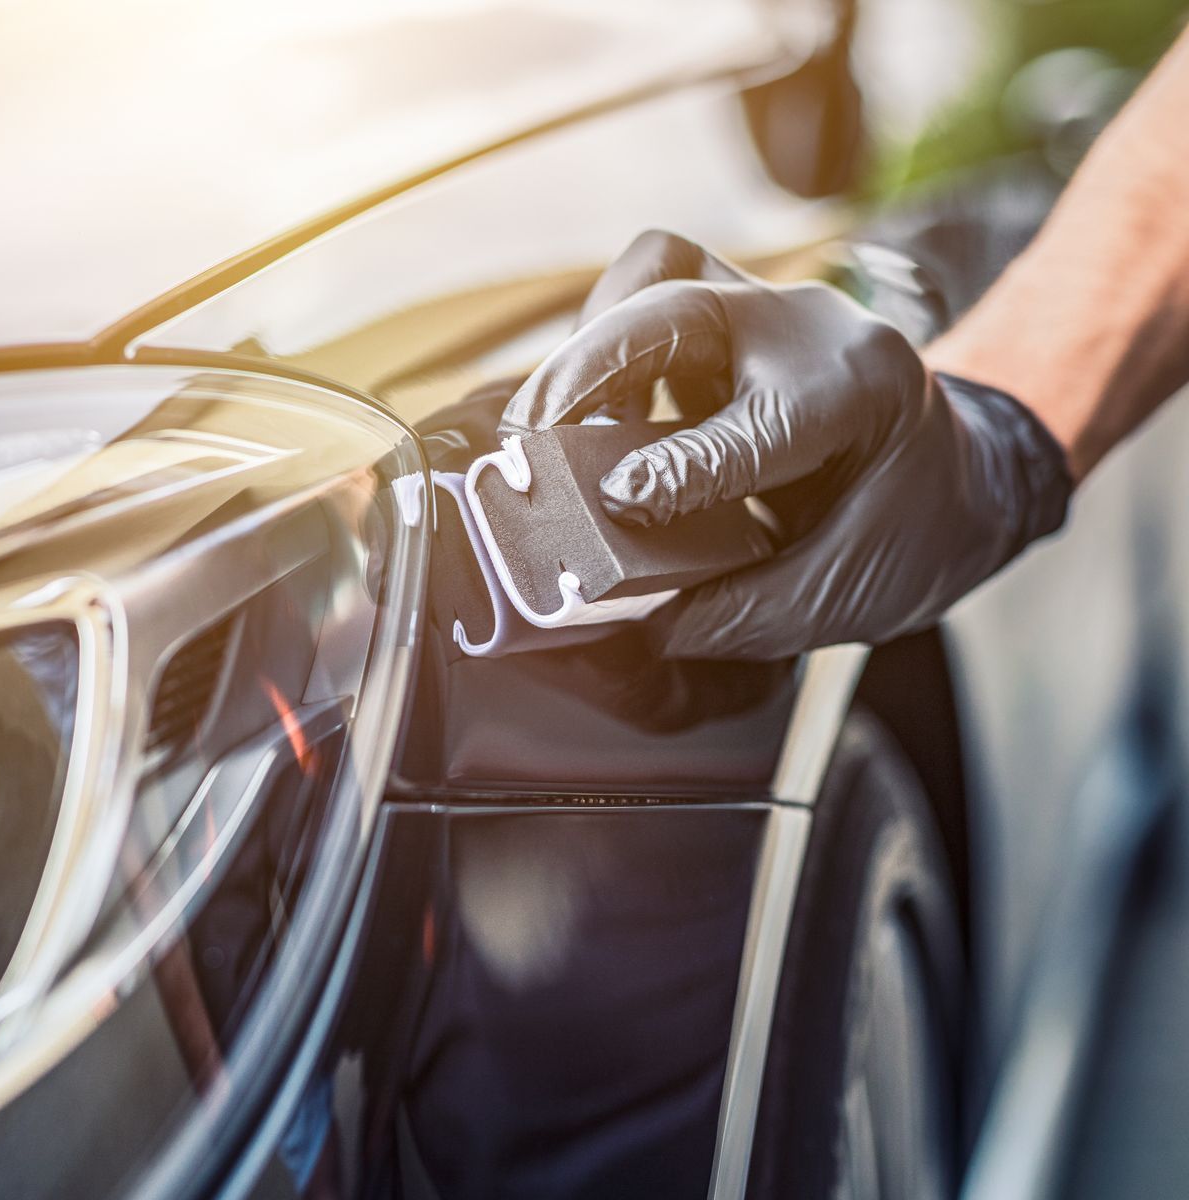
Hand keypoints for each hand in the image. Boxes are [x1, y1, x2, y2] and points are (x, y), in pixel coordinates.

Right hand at [500, 230, 1074, 660]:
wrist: (969, 471)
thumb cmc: (919, 528)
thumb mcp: (853, 595)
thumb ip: (747, 614)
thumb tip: (644, 625)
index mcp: (863, 395)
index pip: (752, 428)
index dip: (677, 469)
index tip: (615, 501)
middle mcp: (812, 330)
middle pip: (682, 307)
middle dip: (594, 367)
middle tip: (533, 437)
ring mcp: (768, 309)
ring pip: (660, 271)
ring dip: (590, 340)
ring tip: (550, 420)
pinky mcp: (731, 310)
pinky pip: (651, 283)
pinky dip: (600, 337)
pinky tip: (585, 407)